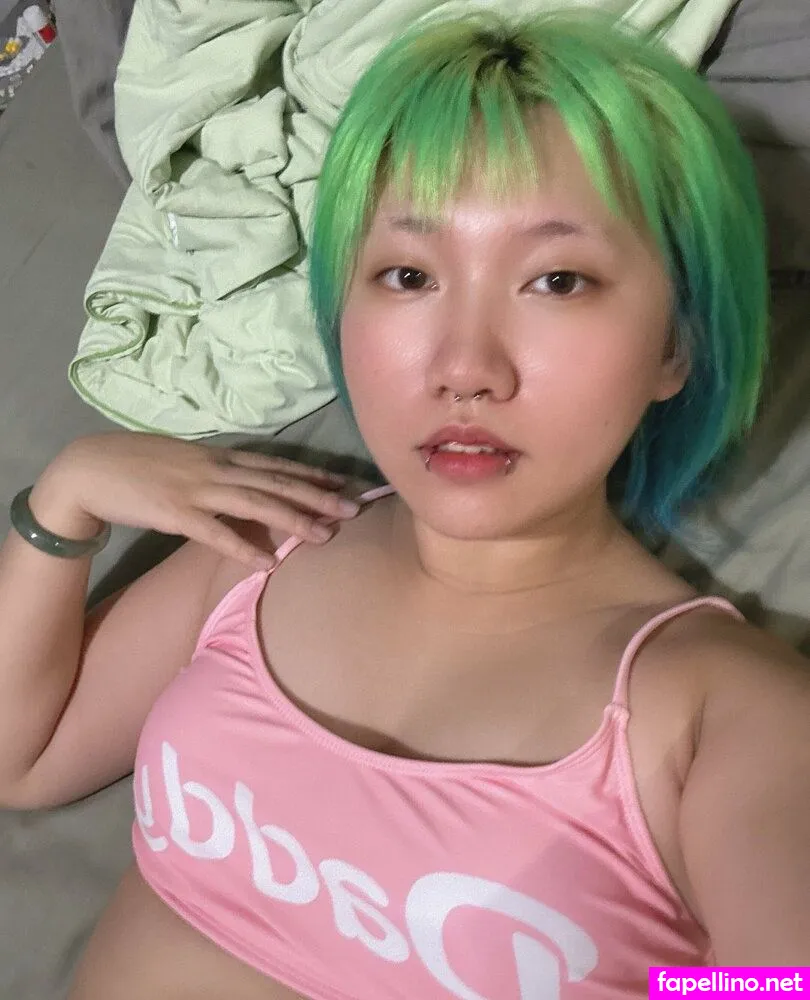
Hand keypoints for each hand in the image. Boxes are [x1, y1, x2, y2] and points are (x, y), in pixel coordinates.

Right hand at [29, 433, 361, 567]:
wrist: (89, 469)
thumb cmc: (138, 465)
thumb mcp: (187, 461)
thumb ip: (219, 471)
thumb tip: (248, 482)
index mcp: (220, 456)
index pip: (277, 464)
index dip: (312, 474)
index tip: (344, 482)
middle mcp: (216, 469)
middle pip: (277, 482)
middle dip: (318, 496)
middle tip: (353, 509)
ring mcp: (197, 490)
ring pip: (256, 504)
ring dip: (293, 520)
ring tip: (324, 536)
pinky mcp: (175, 513)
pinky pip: (215, 532)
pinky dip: (242, 547)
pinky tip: (266, 562)